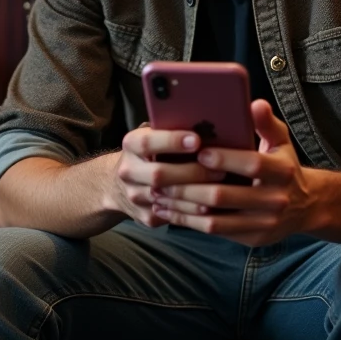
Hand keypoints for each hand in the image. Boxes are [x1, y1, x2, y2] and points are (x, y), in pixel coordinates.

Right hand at [109, 124, 226, 226]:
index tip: (197, 140)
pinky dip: (193, 212)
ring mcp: (135, 196)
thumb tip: (206, 123)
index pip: (148, 142)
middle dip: (192, 173)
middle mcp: (128, 171)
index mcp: (131, 145)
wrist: (118, 185)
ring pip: (168, 199)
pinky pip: (172, 216)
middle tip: (220, 170)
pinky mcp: (145, 216)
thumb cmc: (149, 152)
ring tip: (222, 190)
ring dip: (197, 196)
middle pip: (159, 174)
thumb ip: (170, 129)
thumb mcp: (153, 134)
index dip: (172, 141)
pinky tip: (212, 207)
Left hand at [151, 100, 316, 246]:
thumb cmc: (283, 166)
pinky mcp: (252, 238)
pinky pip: (215, 232)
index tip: (199, 153)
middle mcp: (276, 200)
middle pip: (225, 196)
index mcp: (283, 171)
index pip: (252, 164)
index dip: (225, 159)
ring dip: (183, 207)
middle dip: (190, 186)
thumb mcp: (281, 142)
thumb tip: (254, 104)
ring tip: (159, 194)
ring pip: (215, 219)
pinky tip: (169, 211)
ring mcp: (264, 223)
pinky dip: (189, 222)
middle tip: (163, 176)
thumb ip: (266, 123)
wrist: (306, 206)